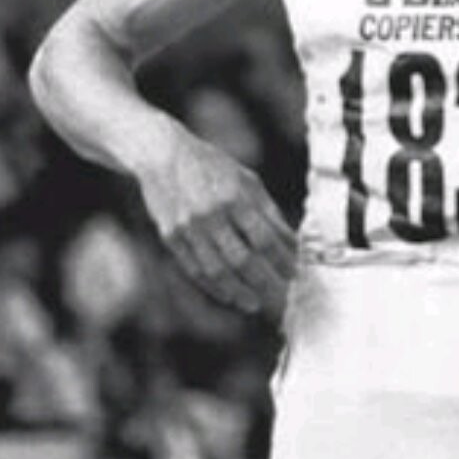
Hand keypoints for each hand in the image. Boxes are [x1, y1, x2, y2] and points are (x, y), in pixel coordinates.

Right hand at [137, 126, 297, 317]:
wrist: (163, 156)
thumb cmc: (212, 166)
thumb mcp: (246, 180)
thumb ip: (268, 211)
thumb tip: (290, 241)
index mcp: (234, 196)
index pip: (263, 237)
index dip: (281, 259)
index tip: (295, 272)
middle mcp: (210, 214)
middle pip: (241, 259)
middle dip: (264, 281)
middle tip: (280, 295)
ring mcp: (188, 228)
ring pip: (216, 271)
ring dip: (239, 292)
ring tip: (255, 303)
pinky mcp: (171, 238)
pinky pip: (195, 270)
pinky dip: (214, 287)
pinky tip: (229, 295)